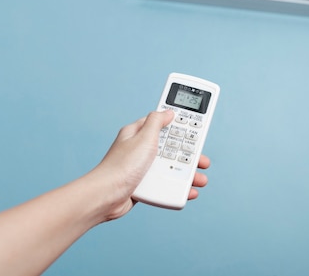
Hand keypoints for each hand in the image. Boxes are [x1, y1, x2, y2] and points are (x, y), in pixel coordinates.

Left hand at [91, 110, 210, 220]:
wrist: (106, 197)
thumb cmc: (121, 166)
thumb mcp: (143, 137)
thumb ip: (156, 122)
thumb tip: (167, 111)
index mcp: (138, 134)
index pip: (163, 124)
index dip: (180, 125)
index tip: (195, 127)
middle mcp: (141, 150)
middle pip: (172, 148)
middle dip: (190, 154)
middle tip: (202, 158)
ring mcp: (143, 168)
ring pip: (171, 167)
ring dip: (188, 173)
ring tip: (200, 178)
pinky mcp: (144, 184)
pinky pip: (166, 183)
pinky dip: (179, 187)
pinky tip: (188, 190)